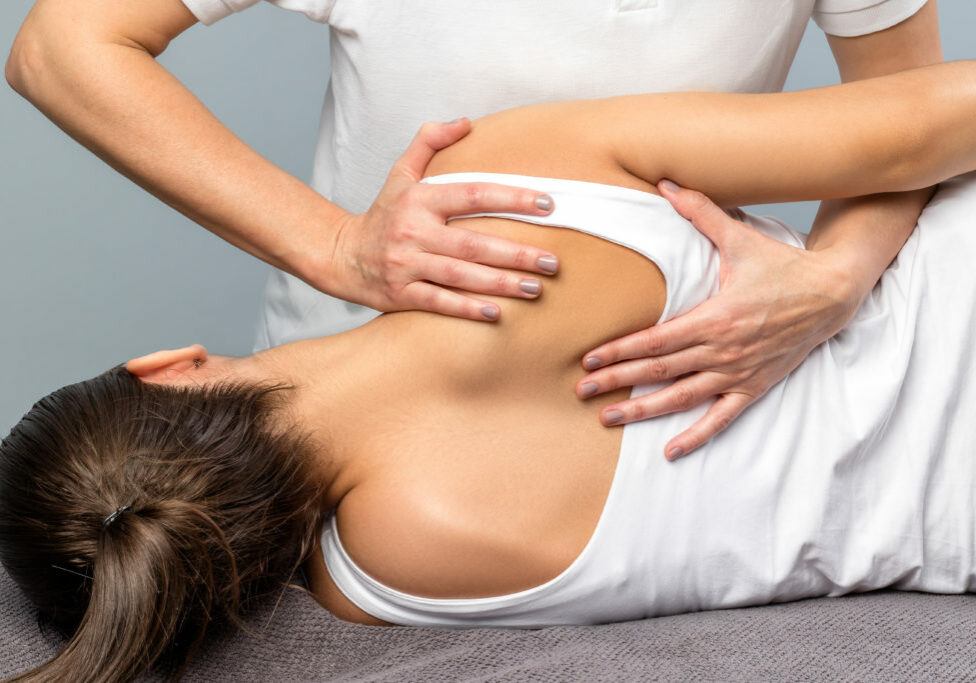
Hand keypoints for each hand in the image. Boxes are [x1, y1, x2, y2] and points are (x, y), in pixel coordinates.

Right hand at [327, 119, 558, 320]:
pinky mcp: (401, 294)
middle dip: (516, 254)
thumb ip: (430, 142)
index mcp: (420, 199)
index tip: (548, 205)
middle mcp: (413, 231)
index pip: (474, 194)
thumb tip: (466, 122)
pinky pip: (438, 302)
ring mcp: (406, 264)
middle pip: (473, 243)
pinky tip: (496, 314)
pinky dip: (466, 309)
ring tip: (536, 288)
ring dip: (501, 284)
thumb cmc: (382, 214)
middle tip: (553, 262)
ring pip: (460, 275)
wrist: (340, 255)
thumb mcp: (401, 174)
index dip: (513, 198)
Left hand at [577, 180, 861, 459]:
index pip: (655, 340)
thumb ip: (700, 213)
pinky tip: (671, 451)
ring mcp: (738, 373)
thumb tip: (668, 183)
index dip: (620, 351)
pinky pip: (721, 418)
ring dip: (643, 410)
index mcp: (714, 317)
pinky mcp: (753, 387)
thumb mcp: (739, 238)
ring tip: (608, 418)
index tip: (589, 359)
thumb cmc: (781, 266)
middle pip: (659, 371)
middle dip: (617, 381)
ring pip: (682, 398)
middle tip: (581, 390)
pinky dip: (697, 435)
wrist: (831, 293)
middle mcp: (723, 351)